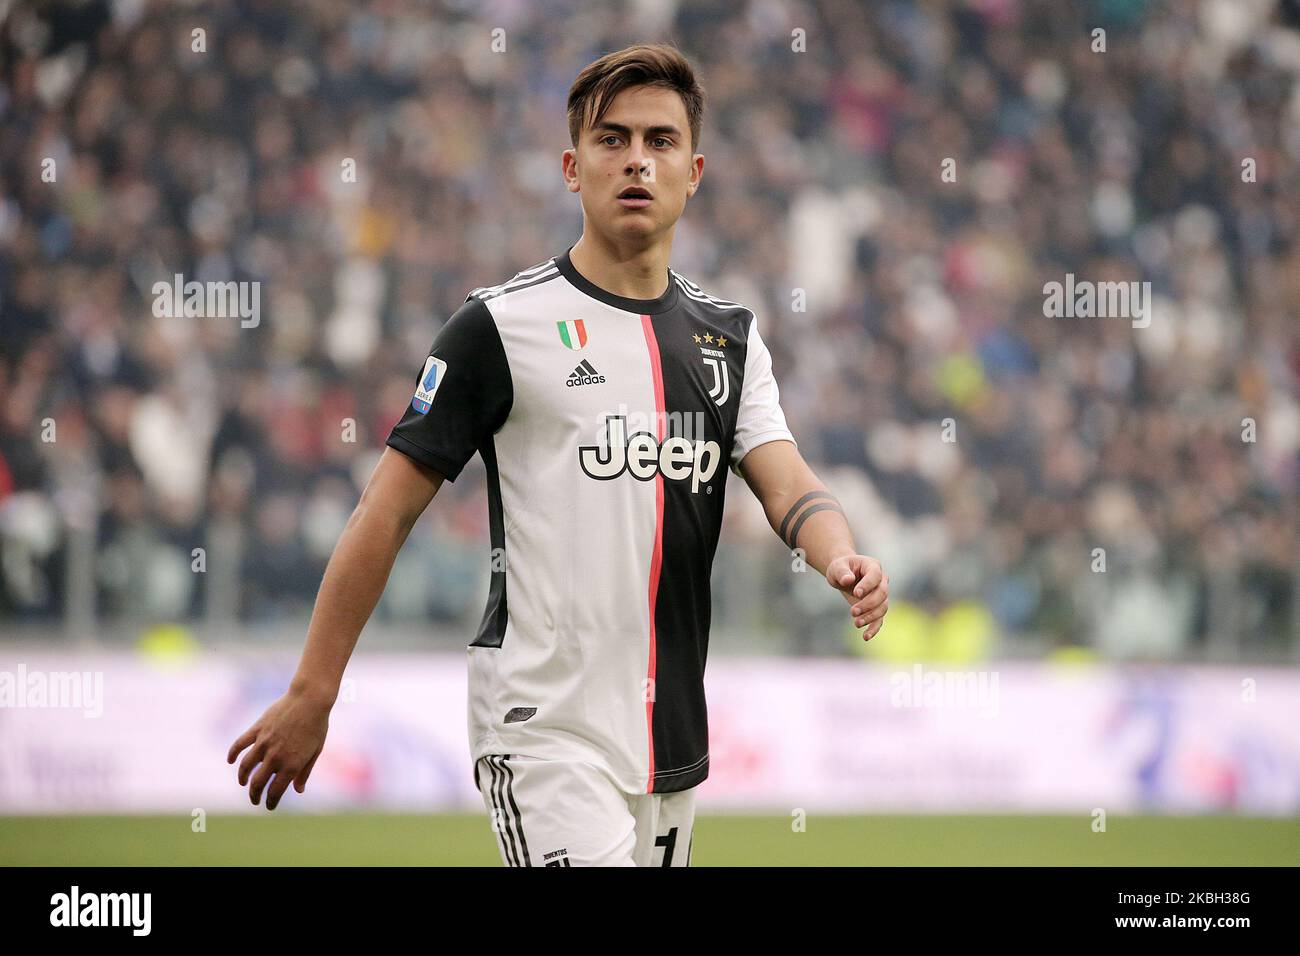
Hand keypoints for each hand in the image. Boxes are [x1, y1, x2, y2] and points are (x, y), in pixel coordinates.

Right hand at [227, 687, 331, 809]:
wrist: (309, 699)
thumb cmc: (317, 725)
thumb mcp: (315, 751)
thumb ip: (305, 772)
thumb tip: (298, 791)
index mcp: (291, 765)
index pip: (275, 792)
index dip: (271, 802)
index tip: (269, 806)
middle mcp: (275, 757)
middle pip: (257, 783)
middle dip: (255, 795)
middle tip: (255, 800)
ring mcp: (264, 743)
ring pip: (246, 767)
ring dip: (243, 778)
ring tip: (243, 783)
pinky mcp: (257, 730)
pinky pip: (240, 744)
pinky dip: (232, 754)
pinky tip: (230, 761)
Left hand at [826, 554, 888, 640]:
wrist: (844, 575)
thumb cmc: (841, 568)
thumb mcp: (837, 567)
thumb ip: (841, 572)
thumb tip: (848, 580)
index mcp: (873, 566)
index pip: (875, 575)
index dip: (868, 585)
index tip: (856, 593)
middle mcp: (881, 580)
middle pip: (882, 593)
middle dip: (868, 604)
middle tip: (852, 612)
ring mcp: (881, 594)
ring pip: (883, 607)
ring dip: (871, 617)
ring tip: (856, 623)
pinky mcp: (877, 607)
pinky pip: (880, 618)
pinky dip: (874, 628)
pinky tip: (865, 637)